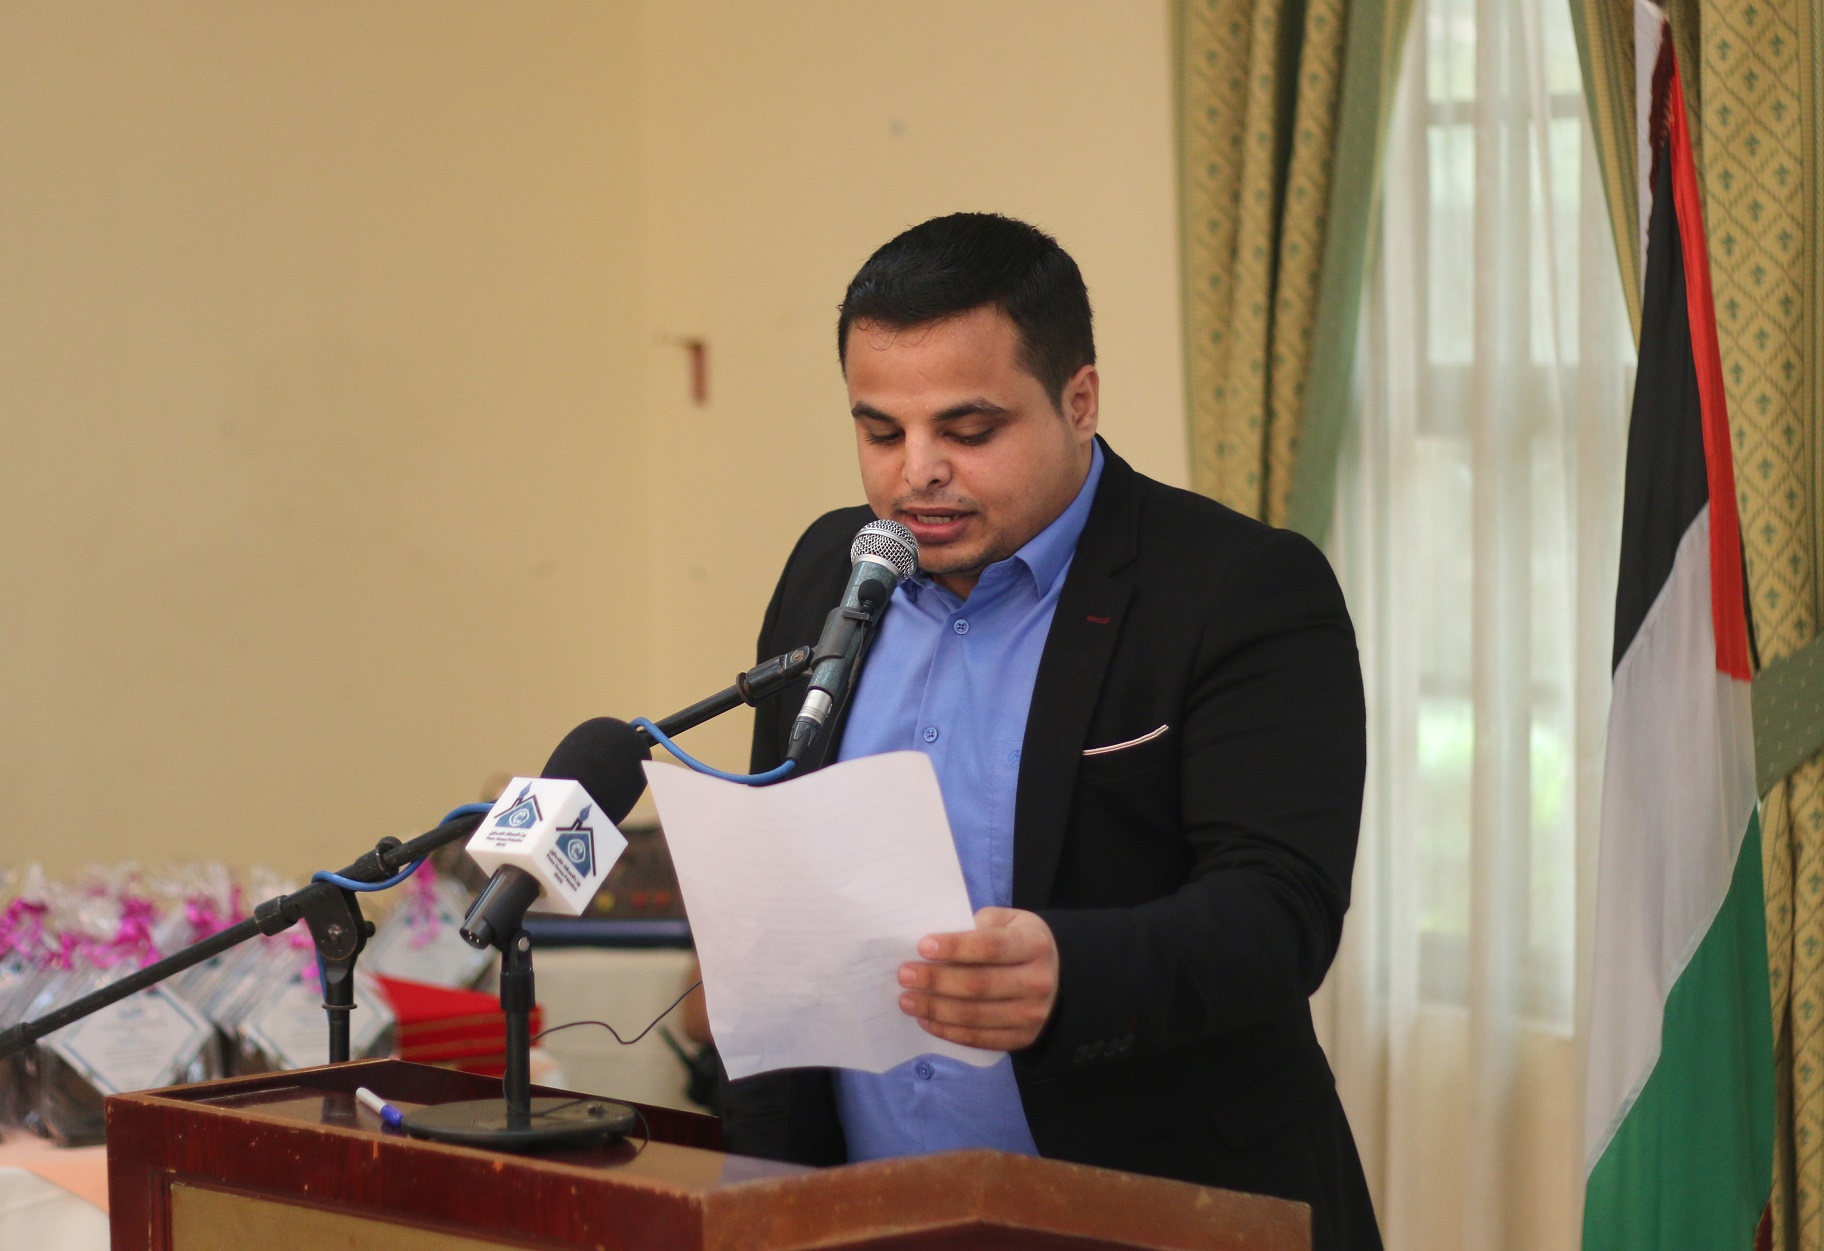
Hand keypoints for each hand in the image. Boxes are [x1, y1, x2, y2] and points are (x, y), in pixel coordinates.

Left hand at [897, 907, 1058, 1050]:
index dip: (955, 947)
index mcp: (1034, 945)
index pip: (991, 947)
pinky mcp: (1023, 1038)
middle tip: (904, 975)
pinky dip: (949, 1031)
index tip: (922, 946)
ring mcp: (1032, 1015)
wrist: (1056, 976)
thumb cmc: (1018, 941)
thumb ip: (977, 926)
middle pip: (979, 985)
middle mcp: (1038, 982)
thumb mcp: (1007, 921)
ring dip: (936, 1009)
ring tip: (907, 1000)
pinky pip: (980, 1039)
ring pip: (975, 1016)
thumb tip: (933, 945)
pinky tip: (926, 1020)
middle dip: (936, 980)